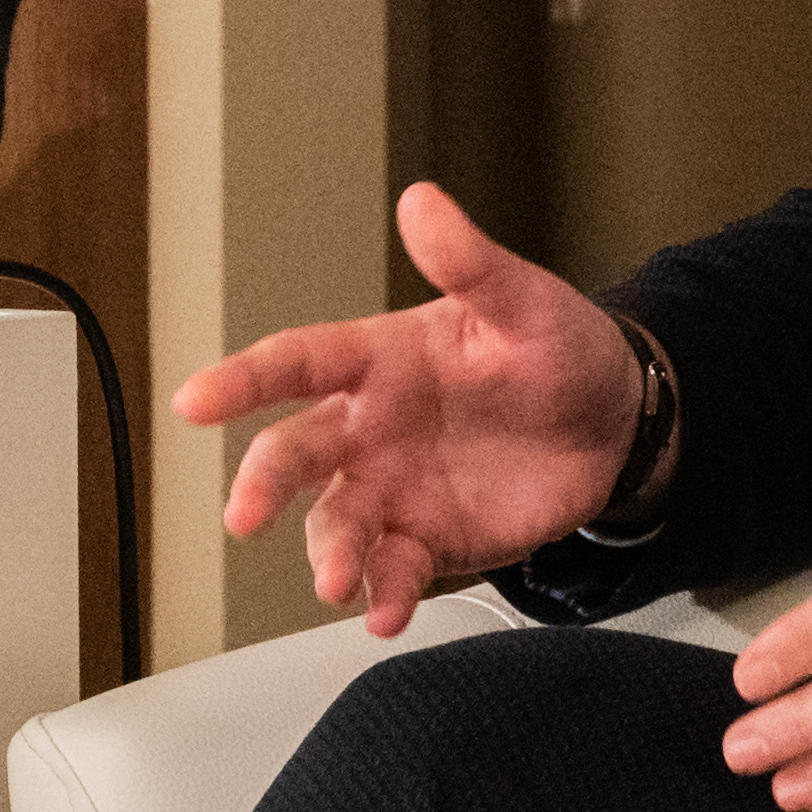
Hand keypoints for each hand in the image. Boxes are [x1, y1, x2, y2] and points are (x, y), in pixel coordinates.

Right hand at [178, 184, 646, 633]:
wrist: (617, 424)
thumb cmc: (558, 349)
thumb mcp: (523, 301)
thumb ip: (469, 262)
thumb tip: (422, 200)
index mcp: (380, 359)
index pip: (297, 363)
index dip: (242, 379)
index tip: (194, 400)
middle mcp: (370, 427)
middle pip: (295, 452)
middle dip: (263, 483)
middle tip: (244, 515)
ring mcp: (394, 488)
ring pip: (336, 523)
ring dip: (328, 553)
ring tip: (336, 581)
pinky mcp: (428, 538)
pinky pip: (391, 570)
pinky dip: (383, 594)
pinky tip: (385, 611)